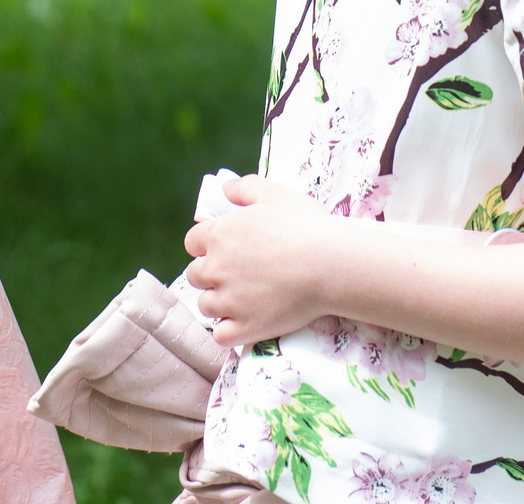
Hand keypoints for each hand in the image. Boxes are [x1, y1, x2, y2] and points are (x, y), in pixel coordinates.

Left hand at [185, 175, 341, 347]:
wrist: (331, 265)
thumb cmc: (305, 225)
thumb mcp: (274, 193)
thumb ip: (244, 188)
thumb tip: (225, 189)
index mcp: (219, 235)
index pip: (193, 242)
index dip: (206, 244)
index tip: (222, 247)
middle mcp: (216, 269)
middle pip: (195, 275)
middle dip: (210, 274)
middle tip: (234, 273)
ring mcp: (230, 302)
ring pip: (206, 306)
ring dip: (218, 302)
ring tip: (240, 299)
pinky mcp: (247, 327)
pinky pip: (221, 336)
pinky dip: (228, 331)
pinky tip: (243, 322)